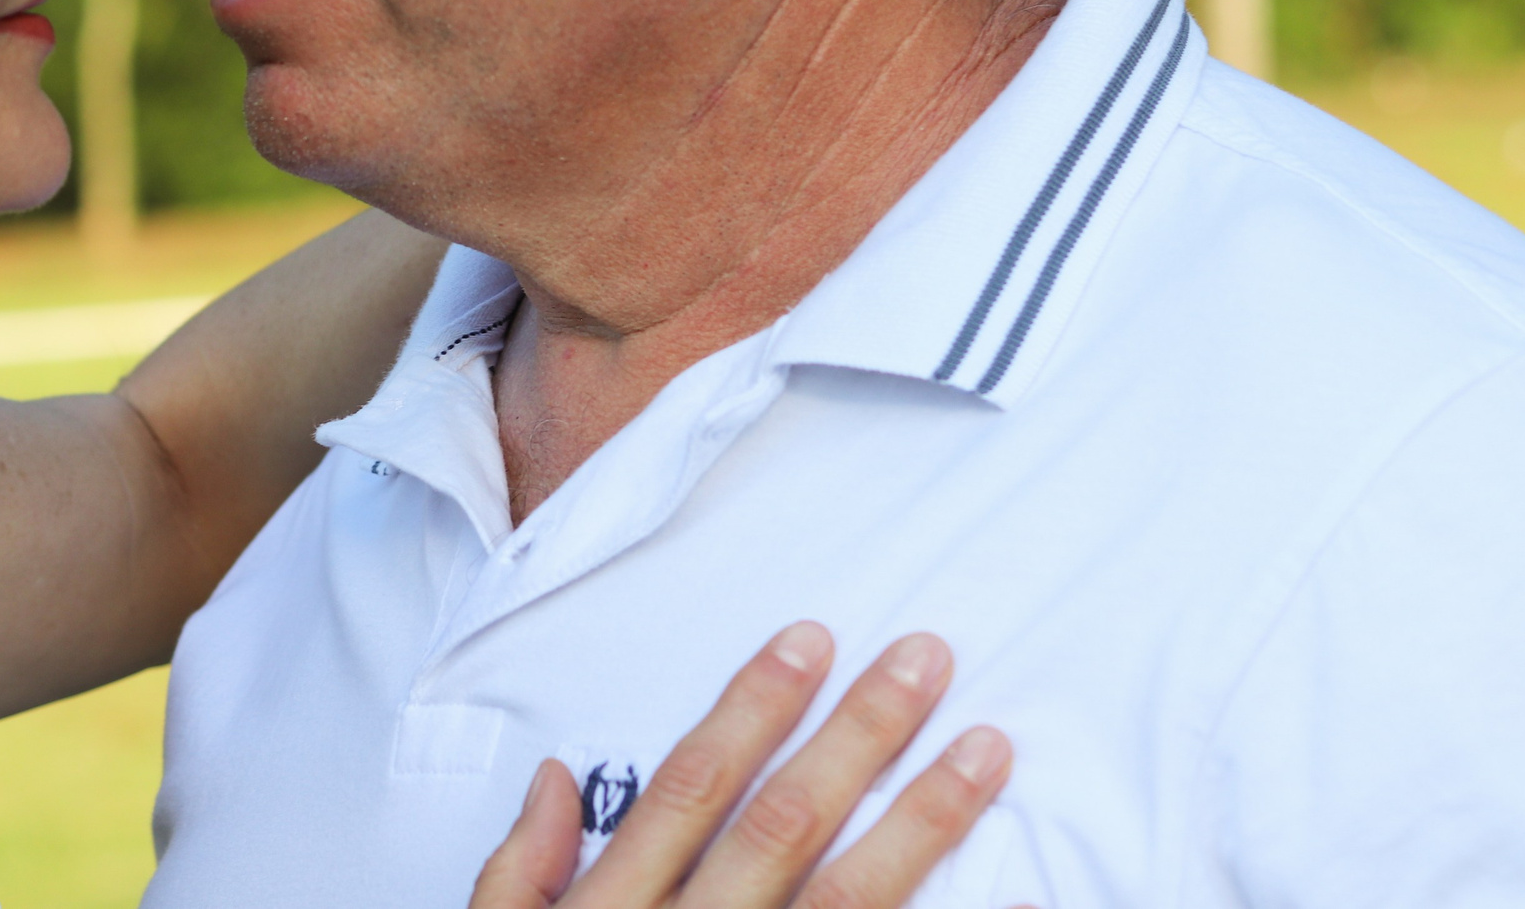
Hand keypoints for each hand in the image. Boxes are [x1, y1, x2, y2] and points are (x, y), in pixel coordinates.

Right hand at [470, 624, 1020, 908]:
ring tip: (987, 750)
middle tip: (926, 658)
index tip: (810, 641)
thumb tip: (558, 777)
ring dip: (925, 820)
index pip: (690, 789)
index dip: (752, 709)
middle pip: (784, 825)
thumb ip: (518, 873)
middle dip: (859, 734)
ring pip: (850, 901)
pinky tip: (1006, 892)